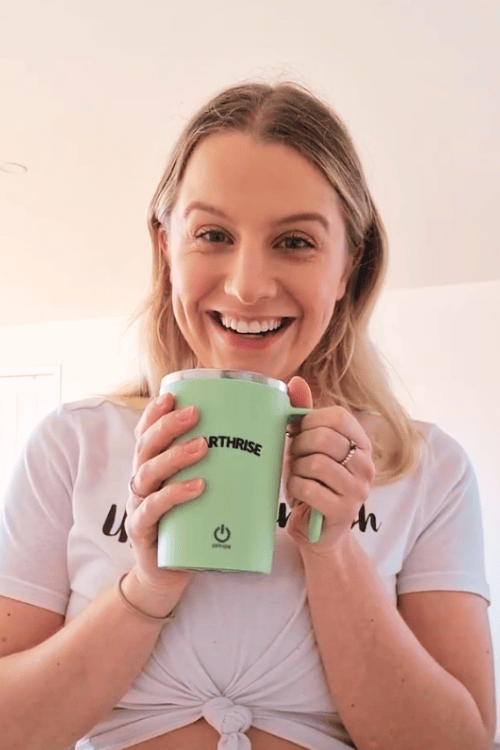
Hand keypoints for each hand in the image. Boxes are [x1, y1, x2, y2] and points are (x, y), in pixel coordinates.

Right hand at [125, 392, 207, 595]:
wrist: (173, 574)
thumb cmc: (195, 523)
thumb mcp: (205, 490)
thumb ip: (226, 464)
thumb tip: (268, 430)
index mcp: (153, 467)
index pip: (146, 433)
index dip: (154, 413)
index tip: (172, 394)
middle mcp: (142, 482)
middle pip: (145, 447)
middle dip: (168, 426)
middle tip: (196, 413)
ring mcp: (139, 506)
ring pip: (148, 473)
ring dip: (174, 456)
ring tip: (203, 446)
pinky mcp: (143, 532)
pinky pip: (152, 510)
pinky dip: (173, 496)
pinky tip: (196, 486)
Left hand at [284, 376, 375, 556]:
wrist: (319, 533)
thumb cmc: (312, 483)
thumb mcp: (307, 447)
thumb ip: (303, 413)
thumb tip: (295, 381)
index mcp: (361, 443)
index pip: (338, 417)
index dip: (310, 421)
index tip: (297, 432)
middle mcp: (366, 465)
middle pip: (325, 439)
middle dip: (299, 446)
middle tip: (293, 457)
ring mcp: (358, 489)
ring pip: (316, 463)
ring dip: (296, 469)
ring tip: (297, 476)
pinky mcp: (344, 511)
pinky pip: (309, 488)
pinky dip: (294, 487)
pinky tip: (297, 493)